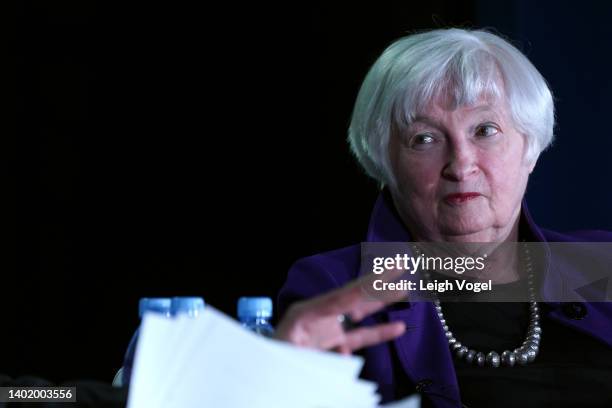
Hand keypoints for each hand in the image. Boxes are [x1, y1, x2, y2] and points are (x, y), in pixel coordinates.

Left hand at [275, 271, 407, 353]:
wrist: (261, 375)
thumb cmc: (271, 362)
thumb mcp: (288, 357)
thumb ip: (317, 355)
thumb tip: (345, 352)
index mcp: (306, 313)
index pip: (345, 296)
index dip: (369, 284)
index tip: (389, 271)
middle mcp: (318, 316)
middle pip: (354, 296)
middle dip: (378, 283)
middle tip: (401, 266)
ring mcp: (326, 329)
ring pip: (359, 312)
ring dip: (381, 303)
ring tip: (406, 290)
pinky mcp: (331, 344)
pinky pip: (358, 336)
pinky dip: (377, 332)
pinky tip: (397, 327)